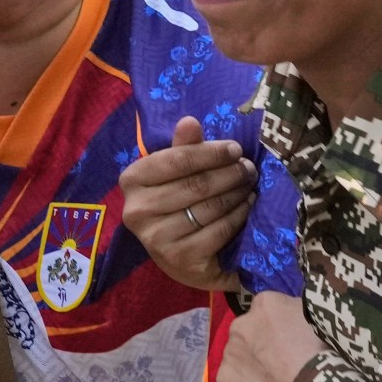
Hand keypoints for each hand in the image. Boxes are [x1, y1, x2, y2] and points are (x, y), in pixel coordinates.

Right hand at [119, 116, 254, 292]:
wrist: (185, 257)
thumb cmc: (179, 203)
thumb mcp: (177, 173)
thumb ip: (183, 148)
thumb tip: (189, 121)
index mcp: (132, 180)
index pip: (177, 159)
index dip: (211, 152)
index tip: (236, 149)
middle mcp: (137, 211)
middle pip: (196, 184)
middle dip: (229, 173)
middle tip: (249, 168)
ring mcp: (157, 239)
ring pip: (209, 207)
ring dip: (237, 193)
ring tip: (249, 184)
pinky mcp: (180, 260)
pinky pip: (219, 230)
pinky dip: (238, 216)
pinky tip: (247, 206)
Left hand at [217, 292, 324, 381]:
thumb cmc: (324, 352)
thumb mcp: (319, 318)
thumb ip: (299, 312)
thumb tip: (294, 315)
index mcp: (265, 304)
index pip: (268, 312)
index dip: (280, 329)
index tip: (292, 343)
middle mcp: (240, 324)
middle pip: (248, 334)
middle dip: (260, 346)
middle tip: (281, 365)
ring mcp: (229, 354)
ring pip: (238, 359)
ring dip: (251, 368)